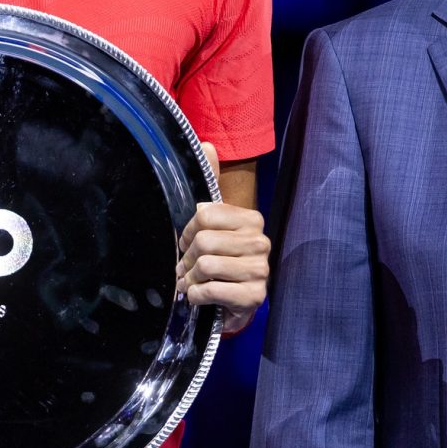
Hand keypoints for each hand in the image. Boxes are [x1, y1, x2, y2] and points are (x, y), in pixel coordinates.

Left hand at [176, 143, 270, 334]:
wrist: (233, 302)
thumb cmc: (220, 259)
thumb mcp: (213, 224)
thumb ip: (210, 184)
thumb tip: (206, 144)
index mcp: (251, 219)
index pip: (205, 214)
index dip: (186, 232)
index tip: (186, 245)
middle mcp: (261, 241)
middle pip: (203, 241)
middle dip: (186, 260)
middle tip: (186, 269)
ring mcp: (260, 270)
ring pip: (206, 265)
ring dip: (190, 280)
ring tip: (193, 283)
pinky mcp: (255, 296)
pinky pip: (211, 290)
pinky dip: (197, 296)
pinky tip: (200, 296)